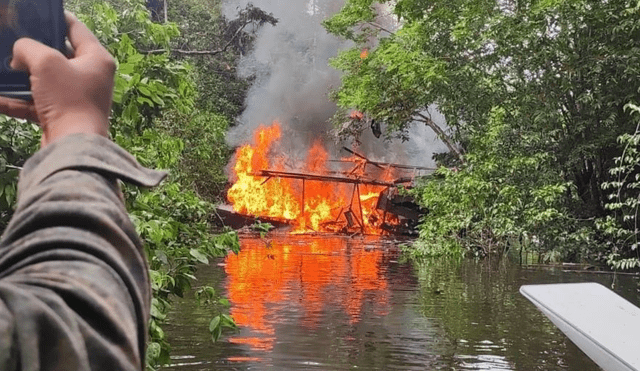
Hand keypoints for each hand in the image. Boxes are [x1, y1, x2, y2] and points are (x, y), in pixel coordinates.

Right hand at [0, 11, 115, 146]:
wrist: (73, 146)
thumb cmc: (68, 100)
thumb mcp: (45, 62)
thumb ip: (28, 48)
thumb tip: (19, 54)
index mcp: (97, 59)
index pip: (76, 29)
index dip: (55, 19)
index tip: (37, 14)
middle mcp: (90, 77)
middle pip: (57, 55)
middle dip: (31, 50)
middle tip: (11, 42)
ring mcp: (76, 97)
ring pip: (43, 80)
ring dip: (19, 76)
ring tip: (1, 68)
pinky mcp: (62, 116)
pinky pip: (35, 103)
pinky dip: (15, 100)